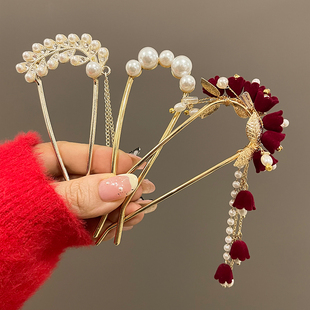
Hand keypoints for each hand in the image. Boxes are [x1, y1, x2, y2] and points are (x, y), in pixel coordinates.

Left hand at [34, 141, 155, 240]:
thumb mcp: (40, 201)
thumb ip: (81, 194)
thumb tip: (120, 185)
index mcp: (41, 161)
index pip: (86, 154)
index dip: (115, 161)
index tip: (137, 168)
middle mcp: (52, 181)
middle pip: (94, 179)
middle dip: (121, 189)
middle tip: (144, 195)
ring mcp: (57, 203)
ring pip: (95, 201)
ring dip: (119, 208)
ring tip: (139, 212)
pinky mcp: (59, 224)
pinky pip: (88, 221)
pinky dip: (107, 224)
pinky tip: (124, 223)